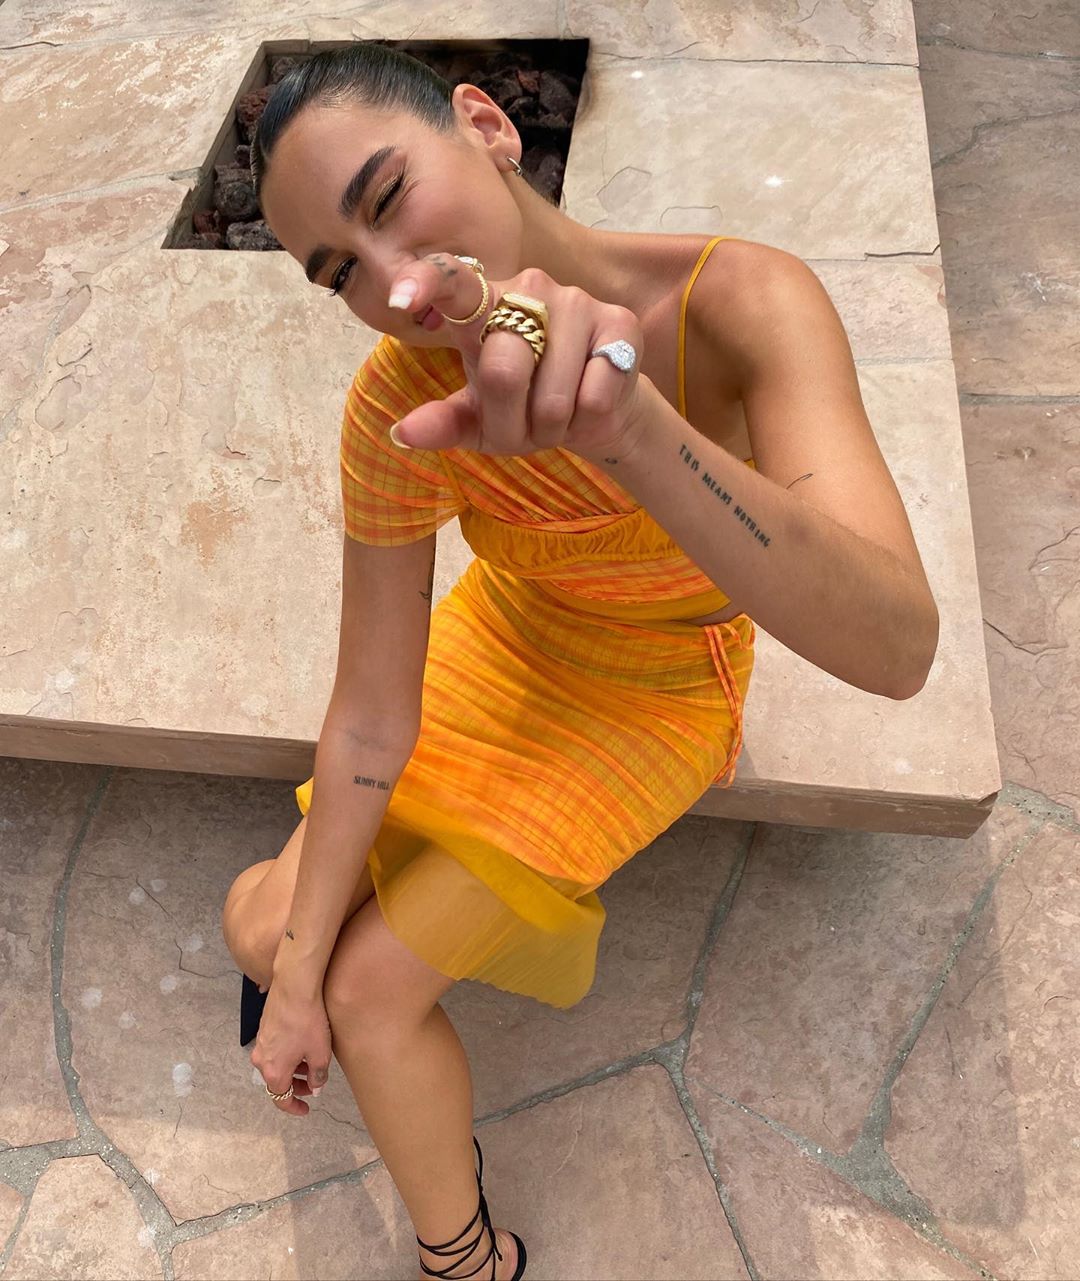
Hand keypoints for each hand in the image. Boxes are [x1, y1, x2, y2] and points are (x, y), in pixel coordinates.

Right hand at [250, 982, 331, 1117]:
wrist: (294, 987)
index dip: (294, 1107)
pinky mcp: (264, 1027)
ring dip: (293, 1070)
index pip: (280, 1099)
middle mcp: (261, 1060)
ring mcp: (261, 1043)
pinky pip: (274, 1050)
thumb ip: (318, 1076)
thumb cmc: (308, 1022)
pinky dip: (288, 1055)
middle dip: (296, 1087)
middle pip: (277, 1082)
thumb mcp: (320, 1054)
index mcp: (273, 1072)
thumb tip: (316, 1087)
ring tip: (311, 1063)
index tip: (306, 1109)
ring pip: (276, 1064)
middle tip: (314, 1085)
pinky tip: (303, 1045)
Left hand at [387, 254, 647, 461]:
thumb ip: (442, 422)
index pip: (452, 282)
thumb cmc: (525, 406)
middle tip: (523, 429)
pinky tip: (590, 404)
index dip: (427, 284)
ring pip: (552, 395)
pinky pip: (593, 396)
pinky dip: (587, 419)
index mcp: (484, 304)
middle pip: (503, 371)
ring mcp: (577, 301)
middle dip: (511, 423)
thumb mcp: (478, 420)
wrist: (594, 411)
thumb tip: (402, 434)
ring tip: (557, 418)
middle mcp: (530, 289)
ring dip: (550, 427)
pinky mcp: (619, 323)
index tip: (400, 299)